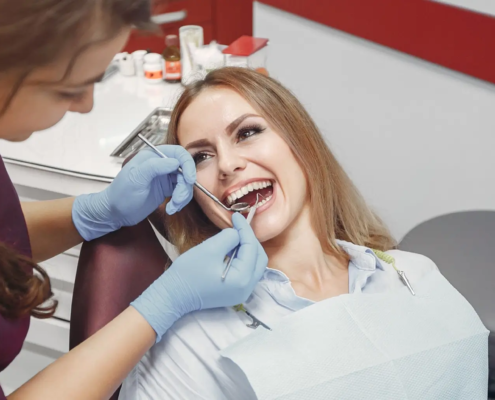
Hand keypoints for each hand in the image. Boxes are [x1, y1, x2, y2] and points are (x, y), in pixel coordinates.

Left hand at [72, 146, 195, 240]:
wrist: (115, 213)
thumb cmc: (121, 194)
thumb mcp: (136, 178)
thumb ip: (155, 167)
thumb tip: (176, 162)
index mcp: (153, 156)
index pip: (178, 154)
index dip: (188, 165)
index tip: (189, 179)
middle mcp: (161, 165)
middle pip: (185, 170)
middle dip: (185, 186)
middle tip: (178, 199)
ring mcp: (165, 177)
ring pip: (185, 183)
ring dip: (183, 196)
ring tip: (173, 207)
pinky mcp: (167, 190)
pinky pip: (181, 193)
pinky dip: (180, 202)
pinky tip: (171, 209)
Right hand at [131, 213, 267, 341]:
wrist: (173, 295)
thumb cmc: (188, 273)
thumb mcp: (210, 249)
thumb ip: (229, 237)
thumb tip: (237, 233)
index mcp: (242, 278)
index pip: (251, 248)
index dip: (245, 229)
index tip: (236, 216)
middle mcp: (247, 288)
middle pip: (259, 258)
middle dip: (250, 240)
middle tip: (238, 226)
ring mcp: (242, 292)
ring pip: (254, 265)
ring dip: (248, 249)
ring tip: (235, 236)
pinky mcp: (235, 292)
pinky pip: (246, 272)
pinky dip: (243, 258)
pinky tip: (233, 249)